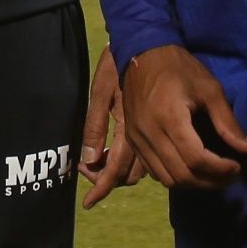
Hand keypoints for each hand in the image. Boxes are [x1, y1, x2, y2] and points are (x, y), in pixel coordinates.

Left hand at [80, 45, 144, 208]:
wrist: (150, 43)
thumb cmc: (120, 62)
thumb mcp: (101, 90)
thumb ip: (94, 125)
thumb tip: (88, 159)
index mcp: (128, 127)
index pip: (115, 168)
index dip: (102, 187)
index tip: (88, 204)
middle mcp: (143, 134)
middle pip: (129, 175)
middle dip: (109, 179)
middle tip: (89, 170)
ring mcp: (153, 130)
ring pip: (141, 168)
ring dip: (120, 171)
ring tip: (99, 164)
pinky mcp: (158, 125)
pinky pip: (150, 155)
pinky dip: (133, 161)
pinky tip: (118, 151)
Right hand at [120, 45, 246, 189]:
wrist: (142, 55)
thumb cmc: (179, 68)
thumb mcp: (209, 89)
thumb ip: (227, 121)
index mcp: (169, 117)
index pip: (196, 159)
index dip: (220, 170)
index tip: (237, 166)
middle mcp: (149, 133)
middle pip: (181, 175)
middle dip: (210, 181)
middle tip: (230, 175)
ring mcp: (137, 139)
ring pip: (166, 179)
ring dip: (193, 183)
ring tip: (213, 176)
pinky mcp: (132, 141)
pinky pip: (154, 172)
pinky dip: (174, 177)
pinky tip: (190, 168)